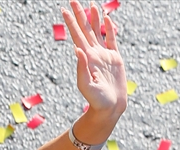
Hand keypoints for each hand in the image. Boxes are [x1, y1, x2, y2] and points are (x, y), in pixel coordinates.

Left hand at [62, 1, 127, 116]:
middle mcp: (93, 54)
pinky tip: (106, 19)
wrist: (110, 108)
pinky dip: (109, 29)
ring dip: (94, 18)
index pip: (76, 36)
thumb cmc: (97, 101)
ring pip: (98, 32)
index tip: (64, 9)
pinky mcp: (115, 59)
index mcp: (86, 58)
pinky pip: (112, 40)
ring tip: (91, 5)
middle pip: (85, 30)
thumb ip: (81, 67)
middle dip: (80, 15)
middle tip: (73, 0)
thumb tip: (77, 49)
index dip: (71, 22)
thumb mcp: (86, 85)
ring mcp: (104, 55)